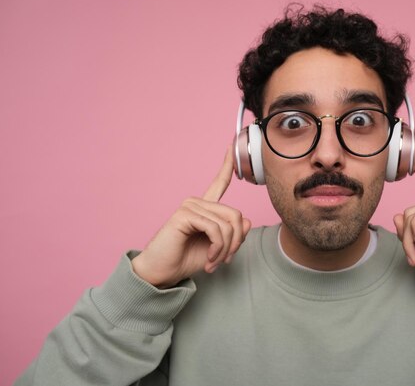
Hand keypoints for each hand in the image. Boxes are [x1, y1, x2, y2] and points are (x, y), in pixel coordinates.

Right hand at [131, 147, 251, 287]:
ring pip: (227, 224)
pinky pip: (215, 229)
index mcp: (205, 208)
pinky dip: (217, 248)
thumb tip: (247, 221)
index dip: (227, 165)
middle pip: (236, 215)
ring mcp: (190, 206)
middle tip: (225, 260)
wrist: (162, 273)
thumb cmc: (186, 260)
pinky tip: (209, 259)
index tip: (232, 146)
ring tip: (214, 263)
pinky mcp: (184, 214)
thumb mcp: (218, 249)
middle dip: (236, 241)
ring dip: (226, 249)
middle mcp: (197, 203)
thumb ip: (233, 235)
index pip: (219, 183)